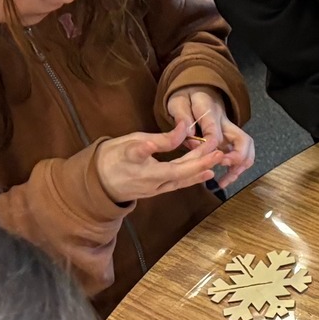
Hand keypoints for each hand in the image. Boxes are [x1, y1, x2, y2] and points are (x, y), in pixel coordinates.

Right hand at [95, 121, 226, 202]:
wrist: (101, 183)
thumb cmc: (115, 156)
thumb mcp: (131, 142)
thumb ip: (159, 139)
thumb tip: (183, 128)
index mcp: (131, 161)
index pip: (139, 152)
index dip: (150, 145)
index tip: (161, 138)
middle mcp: (144, 178)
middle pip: (174, 171)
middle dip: (198, 161)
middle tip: (217, 150)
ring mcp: (153, 188)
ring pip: (180, 179)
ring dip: (200, 169)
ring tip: (217, 159)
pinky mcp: (158, 192)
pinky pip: (178, 184)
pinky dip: (193, 178)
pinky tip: (207, 172)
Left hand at [165, 86, 254, 190]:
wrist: (195, 92)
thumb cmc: (186, 99)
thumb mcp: (178, 102)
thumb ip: (182, 116)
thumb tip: (189, 133)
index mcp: (212, 112)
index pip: (215, 131)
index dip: (211, 146)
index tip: (204, 158)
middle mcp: (226, 123)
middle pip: (243, 140)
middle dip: (237, 157)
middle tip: (224, 167)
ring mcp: (230, 133)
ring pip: (246, 150)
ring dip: (239, 167)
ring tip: (224, 182)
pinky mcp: (230, 141)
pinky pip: (240, 156)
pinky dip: (235, 170)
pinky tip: (225, 180)